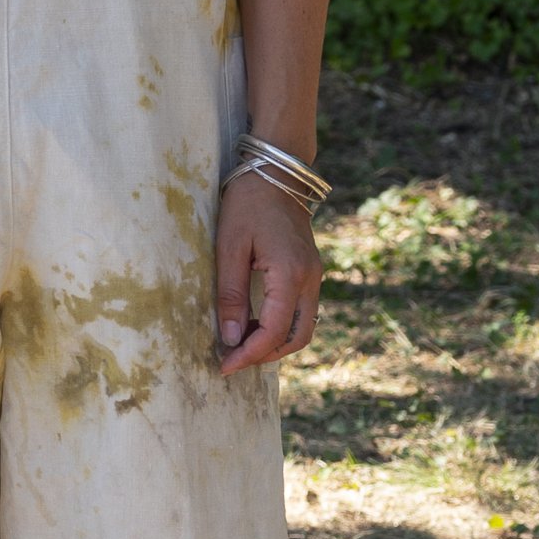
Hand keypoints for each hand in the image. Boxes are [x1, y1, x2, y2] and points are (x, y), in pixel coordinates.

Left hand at [215, 173, 320, 374]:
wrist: (277, 172)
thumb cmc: (248, 204)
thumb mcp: (229, 247)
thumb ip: (231, 295)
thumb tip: (231, 339)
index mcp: (291, 274)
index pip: (274, 332)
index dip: (249, 355)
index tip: (224, 366)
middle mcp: (310, 279)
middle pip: (297, 338)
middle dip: (265, 355)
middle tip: (233, 360)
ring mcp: (314, 276)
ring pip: (303, 327)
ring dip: (275, 343)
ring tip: (241, 345)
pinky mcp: (310, 271)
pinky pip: (302, 311)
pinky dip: (282, 327)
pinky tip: (255, 324)